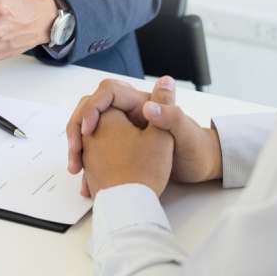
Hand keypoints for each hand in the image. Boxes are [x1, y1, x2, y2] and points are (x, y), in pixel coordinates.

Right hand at [68, 76, 222, 196]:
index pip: (107, 92)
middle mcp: (130, 114)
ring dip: (78, 148)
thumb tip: (149, 106)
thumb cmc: (196, 149)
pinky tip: (87, 182)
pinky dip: (89, 164)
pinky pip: (97, 151)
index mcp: (142, 103)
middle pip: (92, 110)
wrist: (201, 167)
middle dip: (77, 129)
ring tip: (76, 169)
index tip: (88, 131)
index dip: (92, 108)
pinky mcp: (122, 147)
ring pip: (90, 132)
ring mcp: (124, 130)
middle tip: (74, 154)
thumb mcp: (185, 134)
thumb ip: (170, 116)